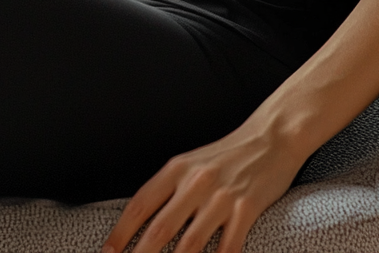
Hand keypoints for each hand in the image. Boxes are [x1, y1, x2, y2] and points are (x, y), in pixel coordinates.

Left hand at [102, 113, 306, 252]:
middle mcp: (195, 182)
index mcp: (177, 168)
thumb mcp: (192, 162)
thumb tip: (143, 220)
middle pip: (159, 229)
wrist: (271, 137)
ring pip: (189, 245)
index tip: (108, 252)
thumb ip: (170, 188)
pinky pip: (227, 248)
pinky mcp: (246, 209)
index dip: (121, 232)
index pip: (140, 205)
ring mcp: (221, 197)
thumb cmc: (229, 154)